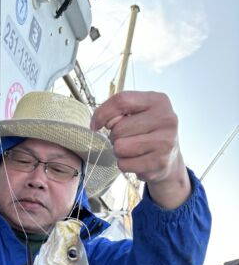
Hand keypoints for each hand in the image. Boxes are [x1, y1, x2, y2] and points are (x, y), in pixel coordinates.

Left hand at [91, 91, 190, 209]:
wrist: (169, 159)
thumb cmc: (147, 133)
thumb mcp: (138, 114)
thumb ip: (119, 112)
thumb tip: (98, 123)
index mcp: (158, 100)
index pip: (121, 101)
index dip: (102, 113)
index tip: (95, 125)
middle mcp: (166, 119)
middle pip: (119, 128)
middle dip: (115, 136)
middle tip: (128, 139)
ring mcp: (165, 141)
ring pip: (120, 147)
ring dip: (119, 151)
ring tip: (132, 149)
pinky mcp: (159, 162)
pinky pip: (124, 164)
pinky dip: (125, 164)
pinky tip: (137, 160)